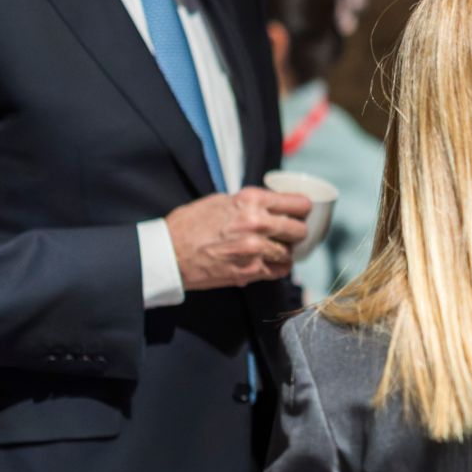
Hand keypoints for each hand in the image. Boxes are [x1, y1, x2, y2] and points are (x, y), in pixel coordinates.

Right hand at [166, 186, 311, 290]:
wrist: (168, 253)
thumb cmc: (189, 225)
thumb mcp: (219, 201)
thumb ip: (248, 203)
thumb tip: (269, 205)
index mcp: (251, 200)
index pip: (298, 203)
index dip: (302, 210)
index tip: (301, 213)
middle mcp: (258, 223)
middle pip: (299, 230)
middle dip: (296, 233)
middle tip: (289, 235)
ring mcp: (256, 249)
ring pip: (290, 253)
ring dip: (285, 253)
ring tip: (275, 251)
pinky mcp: (250, 271)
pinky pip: (279, 271)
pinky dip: (277, 268)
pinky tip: (269, 264)